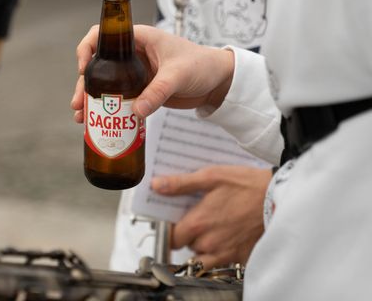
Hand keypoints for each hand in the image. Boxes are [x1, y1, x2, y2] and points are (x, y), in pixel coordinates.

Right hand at [70, 24, 234, 121]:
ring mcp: (134, 73)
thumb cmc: (202, 66)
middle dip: (84, 85)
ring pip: (104, 84)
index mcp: (138, 38)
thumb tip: (135, 112)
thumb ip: (157, 93)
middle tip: (79, 104)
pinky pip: (117, 98)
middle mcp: (131, 54)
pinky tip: (96, 123)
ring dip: (91, 100)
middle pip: (97, 65)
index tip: (83, 69)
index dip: (87, 49)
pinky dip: (106, 109)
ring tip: (82, 118)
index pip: (102, 35)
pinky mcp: (139, 89)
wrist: (219, 83)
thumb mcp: (178, 76)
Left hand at [152, 166, 271, 267]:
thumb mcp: (211, 176)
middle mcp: (210, 243)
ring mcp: (226, 253)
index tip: (172, 220)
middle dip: (188, 235)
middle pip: (187, 247)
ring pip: (203, 257)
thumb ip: (181, 184)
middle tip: (197, 218)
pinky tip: (227, 233)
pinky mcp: (242, 257)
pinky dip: (221, 251)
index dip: (168, 229)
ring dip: (203, 246)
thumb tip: (156, 186)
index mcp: (198, 224)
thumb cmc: (247, 185)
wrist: (280, 198)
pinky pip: (223, 261)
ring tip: (212, 227)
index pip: (170, 238)